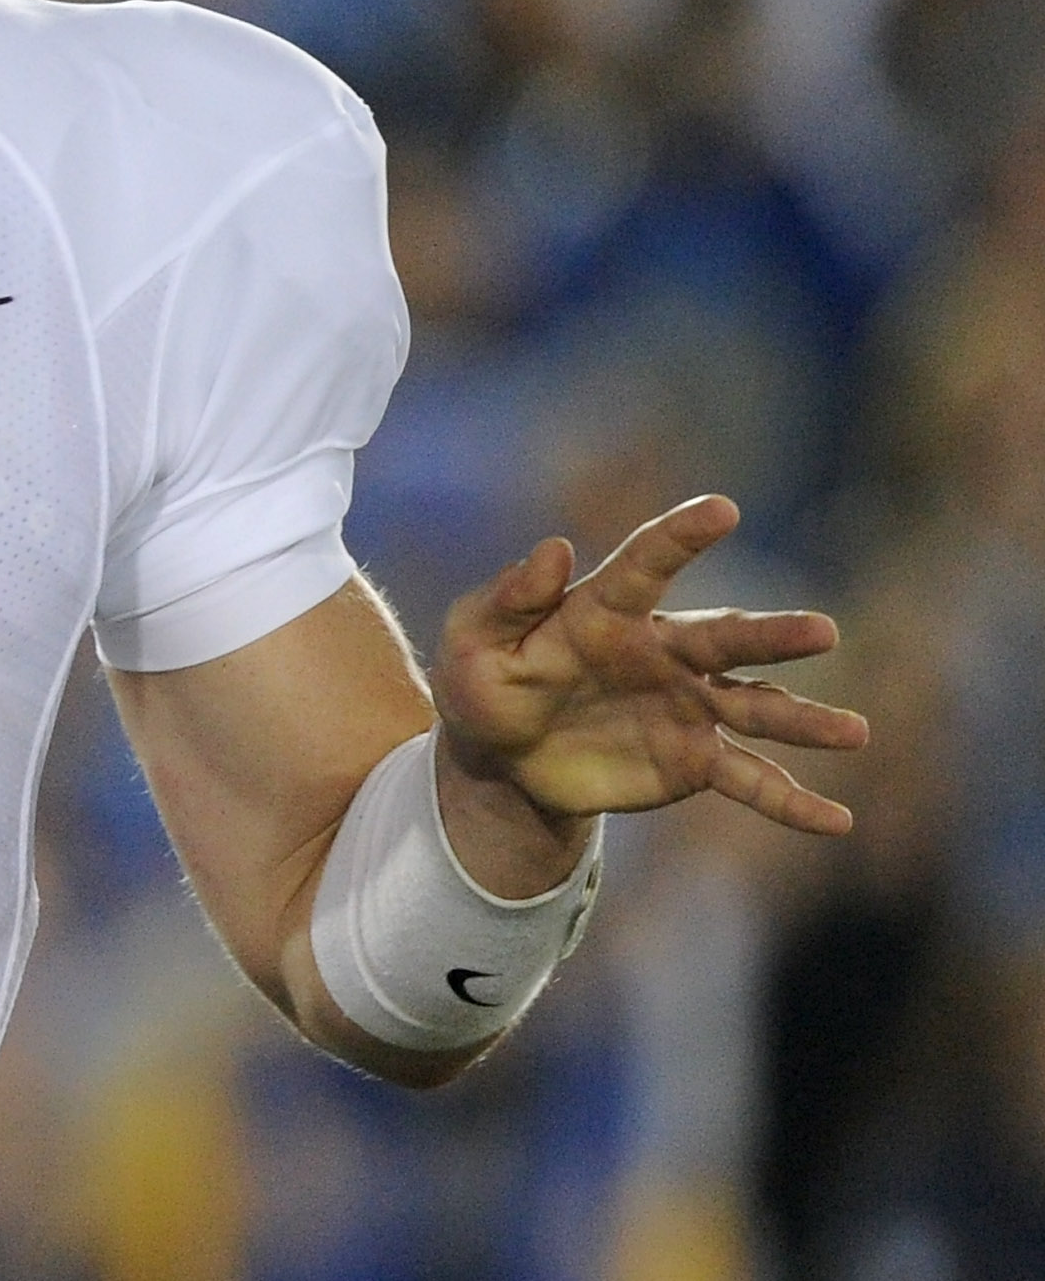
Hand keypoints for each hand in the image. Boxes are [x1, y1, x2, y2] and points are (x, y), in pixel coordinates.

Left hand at [431, 494, 868, 861]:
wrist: (500, 757)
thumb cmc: (483, 683)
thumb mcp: (474, 641)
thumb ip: (511, 599)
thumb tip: (554, 547)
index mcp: (607, 611)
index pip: (647, 564)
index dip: (681, 536)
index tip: (722, 508)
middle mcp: (663, 653)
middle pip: (726, 638)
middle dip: (773, 636)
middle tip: (823, 631)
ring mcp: (687, 707)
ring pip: (755, 707)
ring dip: (803, 720)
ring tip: (855, 732)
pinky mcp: (692, 760)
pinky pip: (750, 780)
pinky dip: (791, 800)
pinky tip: (837, 821)